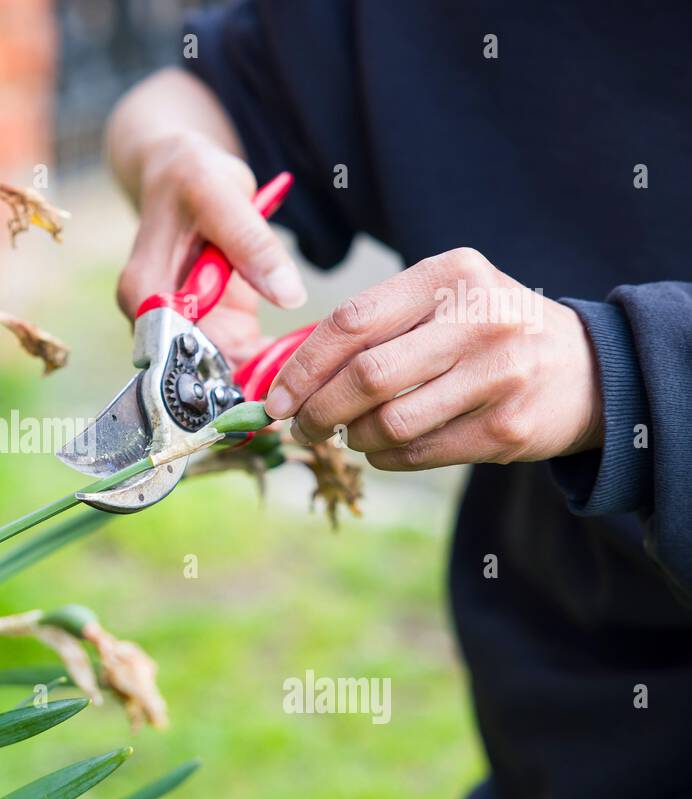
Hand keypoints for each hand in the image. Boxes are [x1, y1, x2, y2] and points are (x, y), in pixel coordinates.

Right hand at [115, 132, 307, 366]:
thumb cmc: (192, 177)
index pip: (174, 351)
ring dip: (259, 377)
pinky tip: (297, 360)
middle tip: (296, 388)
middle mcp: (157, 317)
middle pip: (195, 370)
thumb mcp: (221, 196)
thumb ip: (252, 243)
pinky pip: (237, 356)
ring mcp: (184, 324)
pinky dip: (265, 362)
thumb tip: (288, 296)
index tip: (264, 381)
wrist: (182, 174)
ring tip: (303, 378)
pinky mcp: (210, 324)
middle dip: (242, 383)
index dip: (215, 373)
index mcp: (144, 291)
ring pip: (219, 370)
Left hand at [264, 248, 603, 469]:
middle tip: (302, 427)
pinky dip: (387, 458)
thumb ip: (375, 325)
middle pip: (365, 376)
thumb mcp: (442, 301)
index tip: (276, 399)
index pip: (351, 322)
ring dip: (354, 438)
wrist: (588, 369)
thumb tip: (289, 377)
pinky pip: (419, 454)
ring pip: (390, 423)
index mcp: (449, 275)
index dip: (301, 368)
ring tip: (351, 434)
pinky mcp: (508, 427)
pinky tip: (385, 448)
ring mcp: (498, 374)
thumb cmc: (485, 332)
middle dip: (318, 411)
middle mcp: (478, 318)